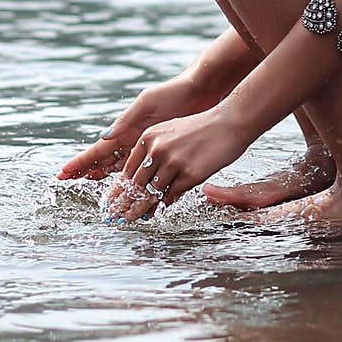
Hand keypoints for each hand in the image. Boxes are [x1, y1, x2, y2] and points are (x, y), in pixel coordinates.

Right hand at [56, 75, 205, 181]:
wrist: (200, 92)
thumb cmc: (173, 93)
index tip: (64, 172)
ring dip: (106, 178)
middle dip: (87, 170)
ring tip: (92, 188)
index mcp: (126, 127)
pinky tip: (128, 190)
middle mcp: (133, 138)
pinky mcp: (161, 151)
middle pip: (105, 160)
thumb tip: (105, 136)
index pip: (98, 149)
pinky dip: (133, 179)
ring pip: (121, 167)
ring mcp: (146, 145)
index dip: (81, 162)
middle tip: (69, 182)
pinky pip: (143, 168)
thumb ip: (127, 119)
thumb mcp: (148, 102)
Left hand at [101, 103, 250, 223]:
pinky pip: (172, 194)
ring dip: (141, 208)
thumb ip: (154, 153)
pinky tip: (160, 209)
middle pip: (136, 184)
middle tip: (116, 216)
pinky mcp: (189, 173)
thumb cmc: (202, 128)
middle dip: (125, 203)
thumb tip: (143, 180)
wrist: (229, 122)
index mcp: (149, 137)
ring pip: (151, 192)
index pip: (128, 168)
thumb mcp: (171, 132)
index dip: (119, 188)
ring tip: (133, 218)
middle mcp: (157, 149)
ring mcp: (173, 162)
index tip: (112, 201)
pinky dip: (165, 202)